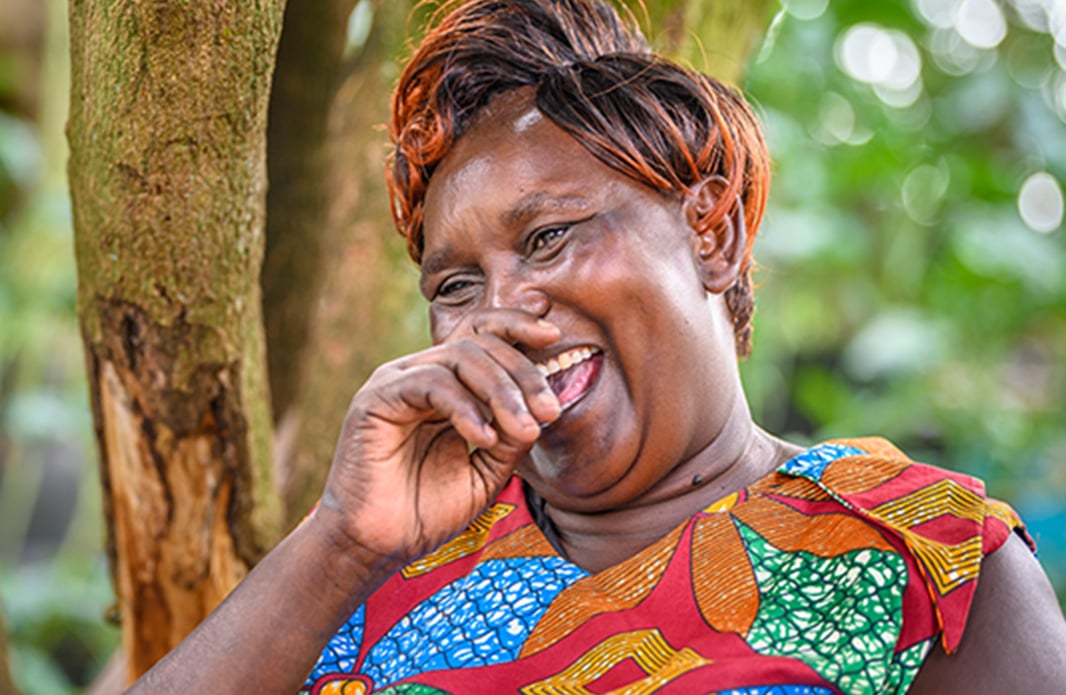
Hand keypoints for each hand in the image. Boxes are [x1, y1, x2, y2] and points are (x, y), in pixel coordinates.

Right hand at [315, 309, 561, 571]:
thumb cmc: (426, 510)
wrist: (377, 546)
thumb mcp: (487, 471)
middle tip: (549, 412)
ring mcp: (396, 382)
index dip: (517, 327)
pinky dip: (464, 407)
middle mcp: (419, 374)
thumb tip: (542, 409)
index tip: (553, 337)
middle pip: (479, 344)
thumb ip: (511, 438)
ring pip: (460, 357)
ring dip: (502, 391)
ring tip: (523, 430)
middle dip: (523, 374)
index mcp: (445, 385)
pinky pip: (431, 383)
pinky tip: (483, 437)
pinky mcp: (376, 398)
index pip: (482, 337)